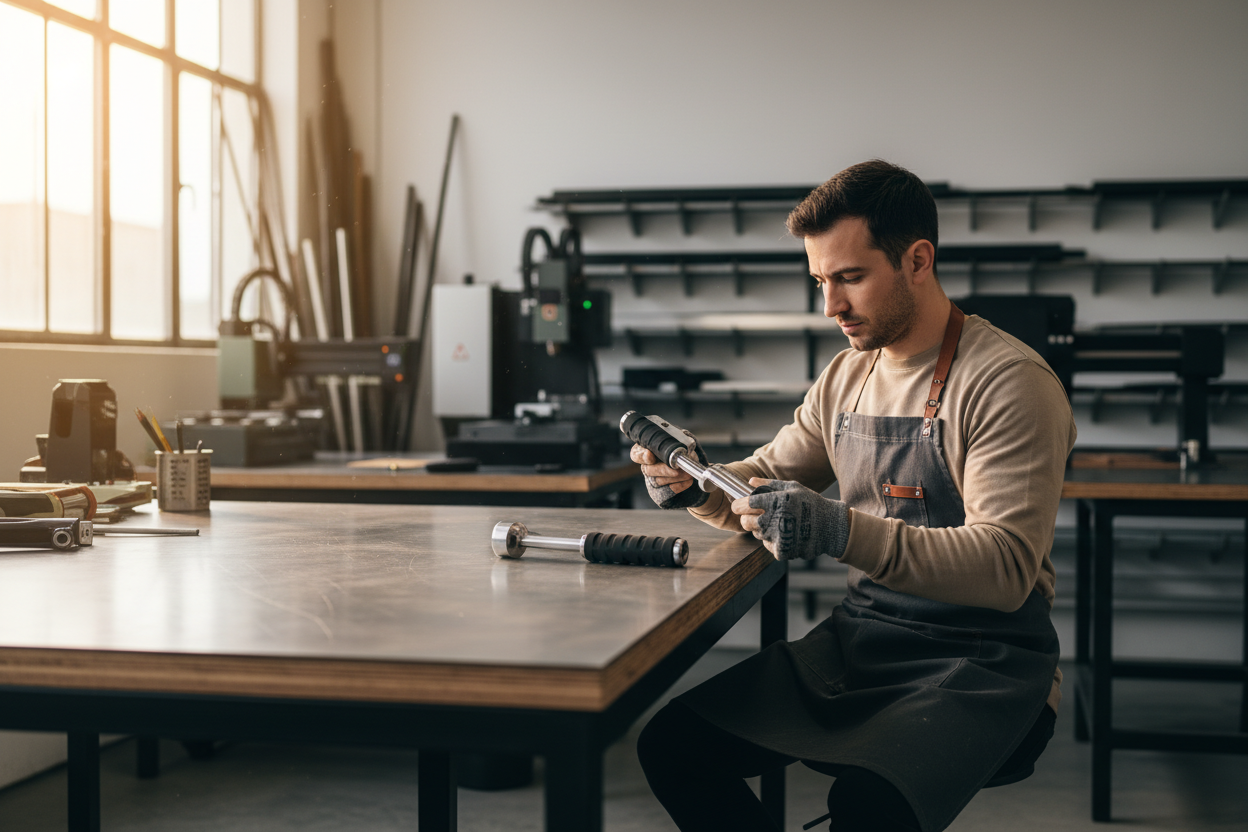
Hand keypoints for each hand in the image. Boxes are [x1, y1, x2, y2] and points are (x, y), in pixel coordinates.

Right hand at [629, 432, 710, 509]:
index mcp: (647, 450)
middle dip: (664, 470)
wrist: (691, 468)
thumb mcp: (682, 442)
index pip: (636, 454)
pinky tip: (688, 480)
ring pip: (659, 481)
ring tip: (689, 473)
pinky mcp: (660, 493)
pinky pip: (668, 491)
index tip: (650, 456)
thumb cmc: (683, 451)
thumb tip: (684, 445)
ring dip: (676, 478)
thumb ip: (679, 441)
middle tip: (677, 470)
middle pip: (648, 470)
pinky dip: (680, 485)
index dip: (642, 456)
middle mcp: (646, 466)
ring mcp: (652, 480)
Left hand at [730, 478, 849, 560]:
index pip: (745, 504)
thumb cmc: (811, 503)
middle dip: (746, 518)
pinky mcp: (781, 550)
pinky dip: (773, 540)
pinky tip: (786, 533)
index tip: (738, 505)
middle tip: (756, 516)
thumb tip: (750, 482)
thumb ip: (769, 484)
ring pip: (757, 534)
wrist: (831, 527)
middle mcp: (776, 519)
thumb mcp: (793, 487)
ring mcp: (778, 537)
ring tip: (779, 523)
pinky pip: (768, 545)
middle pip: (745, 522)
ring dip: (763, 528)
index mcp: (777, 501)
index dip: (738, 505)